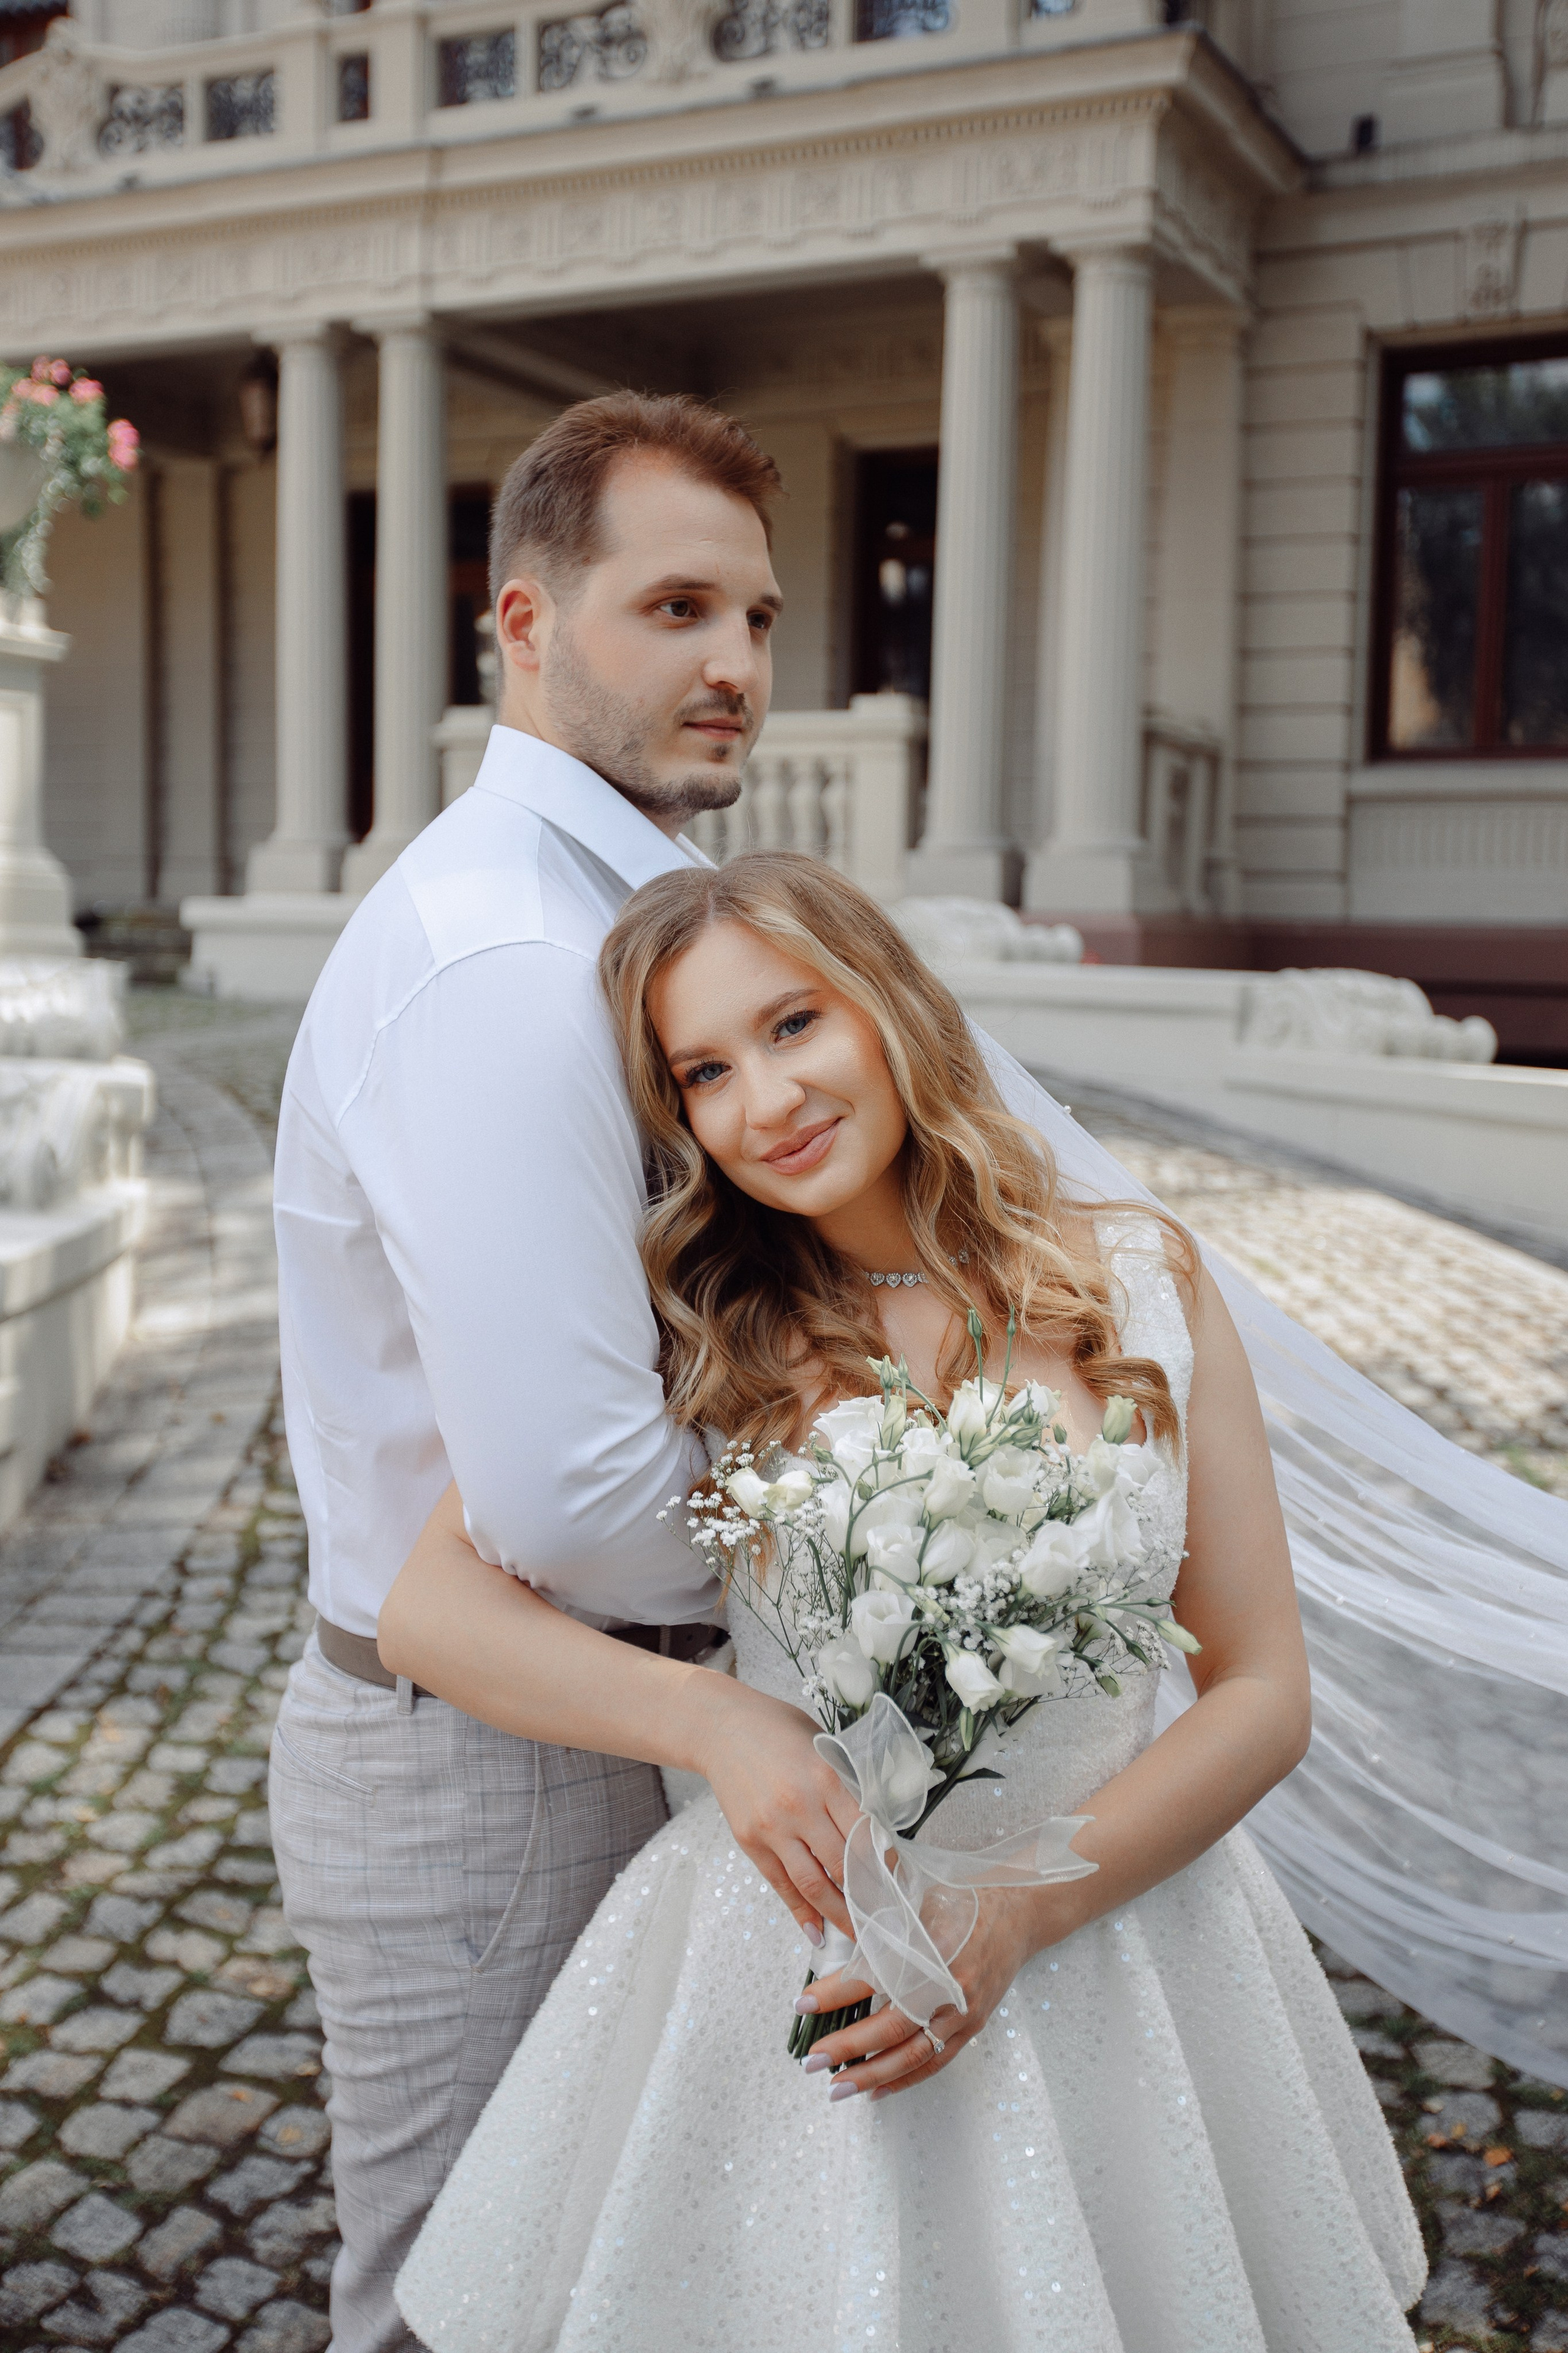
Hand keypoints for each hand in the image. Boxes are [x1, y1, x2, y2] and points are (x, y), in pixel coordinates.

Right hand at [687, 1675, 862, 1944]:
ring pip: (812, 1883)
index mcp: (826, 1777)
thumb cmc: (778, 1731)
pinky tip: (815, 1932)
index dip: (885, 1863)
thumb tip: (872, 1830)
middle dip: (866, 1897)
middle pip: (842, 1865)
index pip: (865, 1832)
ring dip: (837, 1915)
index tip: (898, 1880)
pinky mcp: (749, 1841)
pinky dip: (800, 1912)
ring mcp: (771, 1827)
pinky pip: (780, 1884)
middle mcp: (799, 1806)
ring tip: (856, 1935)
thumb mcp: (822, 1747)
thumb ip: (845, 1786)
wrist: (720, 1727)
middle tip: (885, 1918)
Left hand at [793, 1884, 1046, 2100]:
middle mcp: (950, 1986)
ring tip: (836, 2088)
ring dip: (872, 2075)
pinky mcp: (972, 2027)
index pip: (874, 1975)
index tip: (801, 2003)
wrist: (1018, 1915)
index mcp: (933, 1948)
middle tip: (811, 2061)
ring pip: (913, 2054)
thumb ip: (884, 1927)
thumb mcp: (920, 1901)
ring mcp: (963, 2012)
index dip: (836, 1992)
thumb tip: (836, 1950)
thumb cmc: (964, 1901)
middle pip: (892, 2026)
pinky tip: (877, 2091)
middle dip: (847, 2047)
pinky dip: (905, 2079)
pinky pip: (936, 2061)